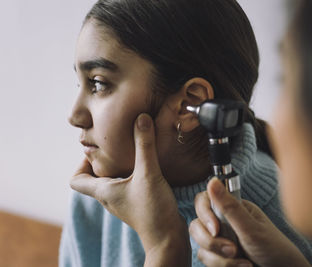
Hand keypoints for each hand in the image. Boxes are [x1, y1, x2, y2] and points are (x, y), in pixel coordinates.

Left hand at [70, 113, 189, 265]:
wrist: (168, 238)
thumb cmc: (153, 210)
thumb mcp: (148, 173)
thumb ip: (145, 145)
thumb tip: (141, 118)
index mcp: (103, 191)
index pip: (76, 179)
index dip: (81, 162)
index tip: (98, 149)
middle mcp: (109, 197)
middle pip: (93, 177)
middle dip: (101, 159)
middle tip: (114, 144)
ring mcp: (123, 201)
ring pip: (111, 180)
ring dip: (117, 166)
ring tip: (130, 151)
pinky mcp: (136, 202)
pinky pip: (126, 184)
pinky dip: (130, 173)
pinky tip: (146, 165)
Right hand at [189, 178, 310, 266]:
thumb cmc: (273, 248)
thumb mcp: (251, 228)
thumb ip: (230, 207)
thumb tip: (212, 181)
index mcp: (232, 208)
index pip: (204, 201)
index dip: (204, 214)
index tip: (216, 229)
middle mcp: (223, 222)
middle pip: (197, 225)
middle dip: (213, 242)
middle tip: (234, 250)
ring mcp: (220, 241)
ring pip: (201, 247)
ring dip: (221, 259)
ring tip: (243, 262)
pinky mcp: (218, 257)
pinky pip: (206, 260)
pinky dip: (223, 266)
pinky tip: (242, 266)